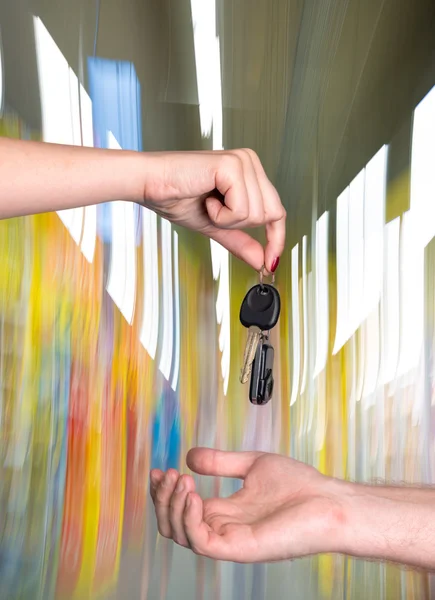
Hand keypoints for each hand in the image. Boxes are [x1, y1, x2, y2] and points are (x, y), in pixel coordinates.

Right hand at [141, 149, 285, 271]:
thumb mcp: (216, 226)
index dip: (276, 239)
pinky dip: (221, 215)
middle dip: (240, 225)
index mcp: (249, 172)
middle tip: (215, 214)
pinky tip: (206, 200)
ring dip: (227, 220)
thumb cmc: (175, 196)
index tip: (271, 263)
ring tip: (208, 204)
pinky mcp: (232, 165)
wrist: (150, 185)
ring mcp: (243, 161)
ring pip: (257, 214)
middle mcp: (249, 162)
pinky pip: (242, 209)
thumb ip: (240, 240)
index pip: (276, 211)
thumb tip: (261, 260)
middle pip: (271, 214)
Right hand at [149, 448, 344, 562]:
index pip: (184, 508)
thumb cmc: (300, 485)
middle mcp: (224, 528)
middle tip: (166, 474)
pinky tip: (193, 495)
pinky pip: (201, 542)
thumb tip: (190, 456)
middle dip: (163, 499)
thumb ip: (221, 463)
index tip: (160, 470)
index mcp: (226, 512)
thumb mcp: (252, 465)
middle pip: (175, 524)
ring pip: (182, 535)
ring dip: (172, 506)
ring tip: (181, 480)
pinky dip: (189, 519)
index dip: (167, 492)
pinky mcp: (240, 548)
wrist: (328, 500)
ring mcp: (230, 540)